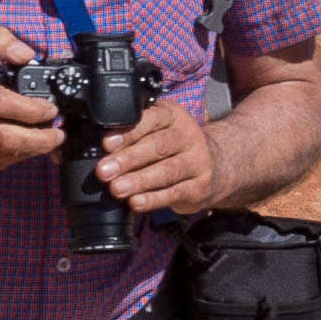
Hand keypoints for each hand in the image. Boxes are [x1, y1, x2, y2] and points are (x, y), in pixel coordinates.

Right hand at [0, 28, 61, 178]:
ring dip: (31, 149)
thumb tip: (26, 53)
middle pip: (4, 137)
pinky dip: (13, 157)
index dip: (31, 110)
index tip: (50, 109)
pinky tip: (21, 145)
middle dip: (40, 139)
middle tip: (57, 132)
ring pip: (1, 155)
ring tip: (45, 138)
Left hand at [95, 99, 225, 218]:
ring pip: (167, 171)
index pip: (151, 119)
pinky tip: (136, 203)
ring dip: (139, 181)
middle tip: (104, 171)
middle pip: (158, 146)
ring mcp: (198, 161)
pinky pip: (175, 193)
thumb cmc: (175, 146)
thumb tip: (102, 149)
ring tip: (117, 189)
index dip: (128, 132)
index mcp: (173, 116)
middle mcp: (188, 136)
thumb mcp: (159, 130)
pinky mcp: (200, 186)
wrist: (218, 164)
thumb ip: (135, 134)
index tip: (106, 144)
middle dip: (128, 159)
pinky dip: (153, 199)